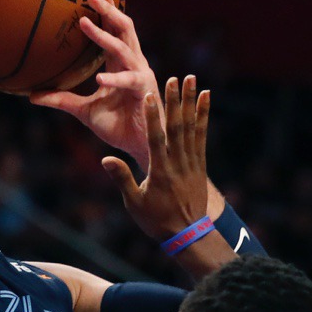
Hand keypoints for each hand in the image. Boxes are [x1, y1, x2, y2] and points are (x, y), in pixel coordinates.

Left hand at [30, 0, 158, 164]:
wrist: (138, 147)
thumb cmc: (117, 126)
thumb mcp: (82, 111)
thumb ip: (61, 100)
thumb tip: (31, 95)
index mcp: (120, 65)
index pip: (114, 31)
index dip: (107, 10)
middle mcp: (133, 64)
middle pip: (123, 28)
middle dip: (108, 9)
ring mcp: (140, 75)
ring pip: (123, 48)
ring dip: (103, 35)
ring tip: (84, 23)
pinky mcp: (144, 91)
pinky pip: (129, 81)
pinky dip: (114, 79)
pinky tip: (99, 78)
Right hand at [102, 75, 209, 240]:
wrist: (187, 233)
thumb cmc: (156, 220)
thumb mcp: (134, 203)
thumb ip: (122, 179)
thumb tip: (105, 159)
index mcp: (160, 171)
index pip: (155, 139)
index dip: (152, 116)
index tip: (149, 95)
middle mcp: (178, 162)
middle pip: (177, 127)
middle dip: (175, 101)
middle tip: (175, 77)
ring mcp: (191, 161)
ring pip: (191, 127)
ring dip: (191, 101)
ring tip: (192, 79)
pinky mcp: (200, 163)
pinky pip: (202, 135)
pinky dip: (204, 115)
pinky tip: (206, 98)